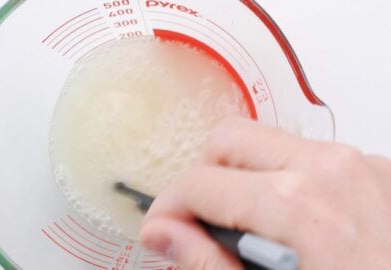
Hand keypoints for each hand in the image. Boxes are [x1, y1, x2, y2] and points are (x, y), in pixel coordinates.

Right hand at [140, 117, 390, 269]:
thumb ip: (209, 264)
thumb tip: (164, 234)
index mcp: (298, 206)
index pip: (200, 182)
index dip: (169, 207)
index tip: (164, 228)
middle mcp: (329, 168)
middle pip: (228, 139)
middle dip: (203, 176)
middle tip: (204, 220)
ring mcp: (358, 162)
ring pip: (267, 142)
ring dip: (243, 176)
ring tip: (251, 225)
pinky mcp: (375, 167)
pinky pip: (305, 154)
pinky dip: (283, 178)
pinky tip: (293, 221)